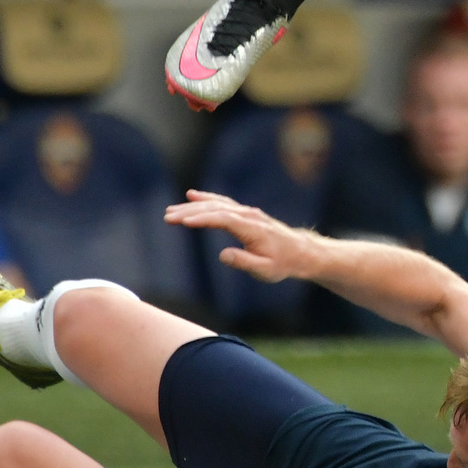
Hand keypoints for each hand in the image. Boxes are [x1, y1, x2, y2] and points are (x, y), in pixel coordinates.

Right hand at [167, 189, 321, 282]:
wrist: (299, 252)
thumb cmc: (282, 264)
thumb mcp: (265, 270)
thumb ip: (244, 262)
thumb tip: (223, 255)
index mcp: (252, 228)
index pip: (223, 219)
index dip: (203, 219)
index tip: (184, 222)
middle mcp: (248, 216)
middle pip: (216, 209)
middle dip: (190, 212)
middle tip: (168, 217)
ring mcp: (246, 212)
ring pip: (217, 204)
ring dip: (193, 206)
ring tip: (171, 210)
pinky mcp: (245, 214)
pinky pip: (222, 203)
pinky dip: (206, 199)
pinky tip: (192, 196)